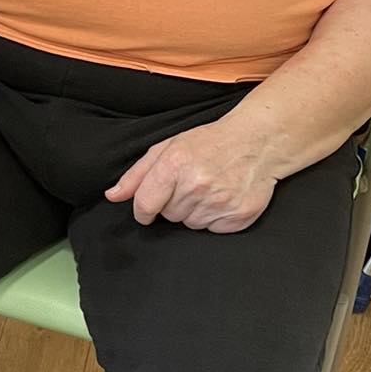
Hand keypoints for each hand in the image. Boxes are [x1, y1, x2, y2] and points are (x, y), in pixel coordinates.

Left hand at [105, 115, 281, 233]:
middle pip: (168, 216)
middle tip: (192, 184)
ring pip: (190, 224)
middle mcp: (197, 184)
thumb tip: (112, 196)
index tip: (148, 209)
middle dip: (175, 203)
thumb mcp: (168, 148)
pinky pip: (213, 230)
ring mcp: (220, 201)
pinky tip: (223, 197)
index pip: (144, 205)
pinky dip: (216, 218)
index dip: (143, 210)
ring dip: (195, 211)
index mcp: (175, 165)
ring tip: (209, 189)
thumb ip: (137, 174)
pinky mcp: (239, 215)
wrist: (257, 141)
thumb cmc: (209, 143)